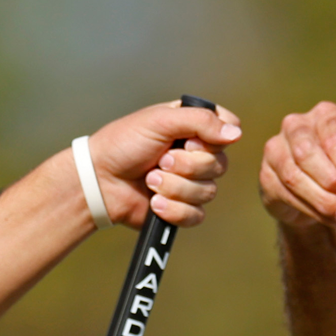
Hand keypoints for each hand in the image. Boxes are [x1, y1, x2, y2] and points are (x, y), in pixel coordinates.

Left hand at [84, 100, 242, 227]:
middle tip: (159, 160)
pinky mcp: (182, 208)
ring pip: (208, 192)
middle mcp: (196, 154)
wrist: (99, 181)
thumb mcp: (160, 121)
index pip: (229, 130)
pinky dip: (173, 209)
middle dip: (186, 166)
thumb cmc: (123, 144)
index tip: (190, 141)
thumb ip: (200, 121)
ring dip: (175, 187)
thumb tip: (236, 134)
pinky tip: (153, 202)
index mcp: (193, 127)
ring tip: (149, 180)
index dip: (214, 140)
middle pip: (220, 165)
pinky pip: (196, 215)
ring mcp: (190, 182)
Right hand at [260, 101, 335, 230]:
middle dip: (331, 181)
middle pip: (307, 152)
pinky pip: (284, 193)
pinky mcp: (266, 174)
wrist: (318, 198)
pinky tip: (327, 218)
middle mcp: (297, 125)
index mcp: (326, 116)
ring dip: (320, 200)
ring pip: (293, 175)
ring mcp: (276, 148)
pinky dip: (309, 208)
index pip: (335, 136)